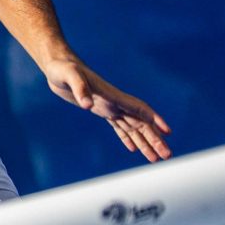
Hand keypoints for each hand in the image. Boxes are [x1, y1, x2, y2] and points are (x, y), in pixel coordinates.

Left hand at [43, 55, 171, 161]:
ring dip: (145, 143)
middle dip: (155, 139)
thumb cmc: (63, 69)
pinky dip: (127, 138)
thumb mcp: (70, 76)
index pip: (140, 109)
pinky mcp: (101, 110)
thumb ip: (80, 89)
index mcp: (112, 95)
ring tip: (155, 159)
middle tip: (167, 156)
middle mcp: (115, 102)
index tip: (167, 132)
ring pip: (133, 127)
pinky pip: (119, 127)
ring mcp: (109, 106)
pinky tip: (133, 149)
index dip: (154, 120)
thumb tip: (86, 105)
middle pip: (141, 123)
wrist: (56, 65)